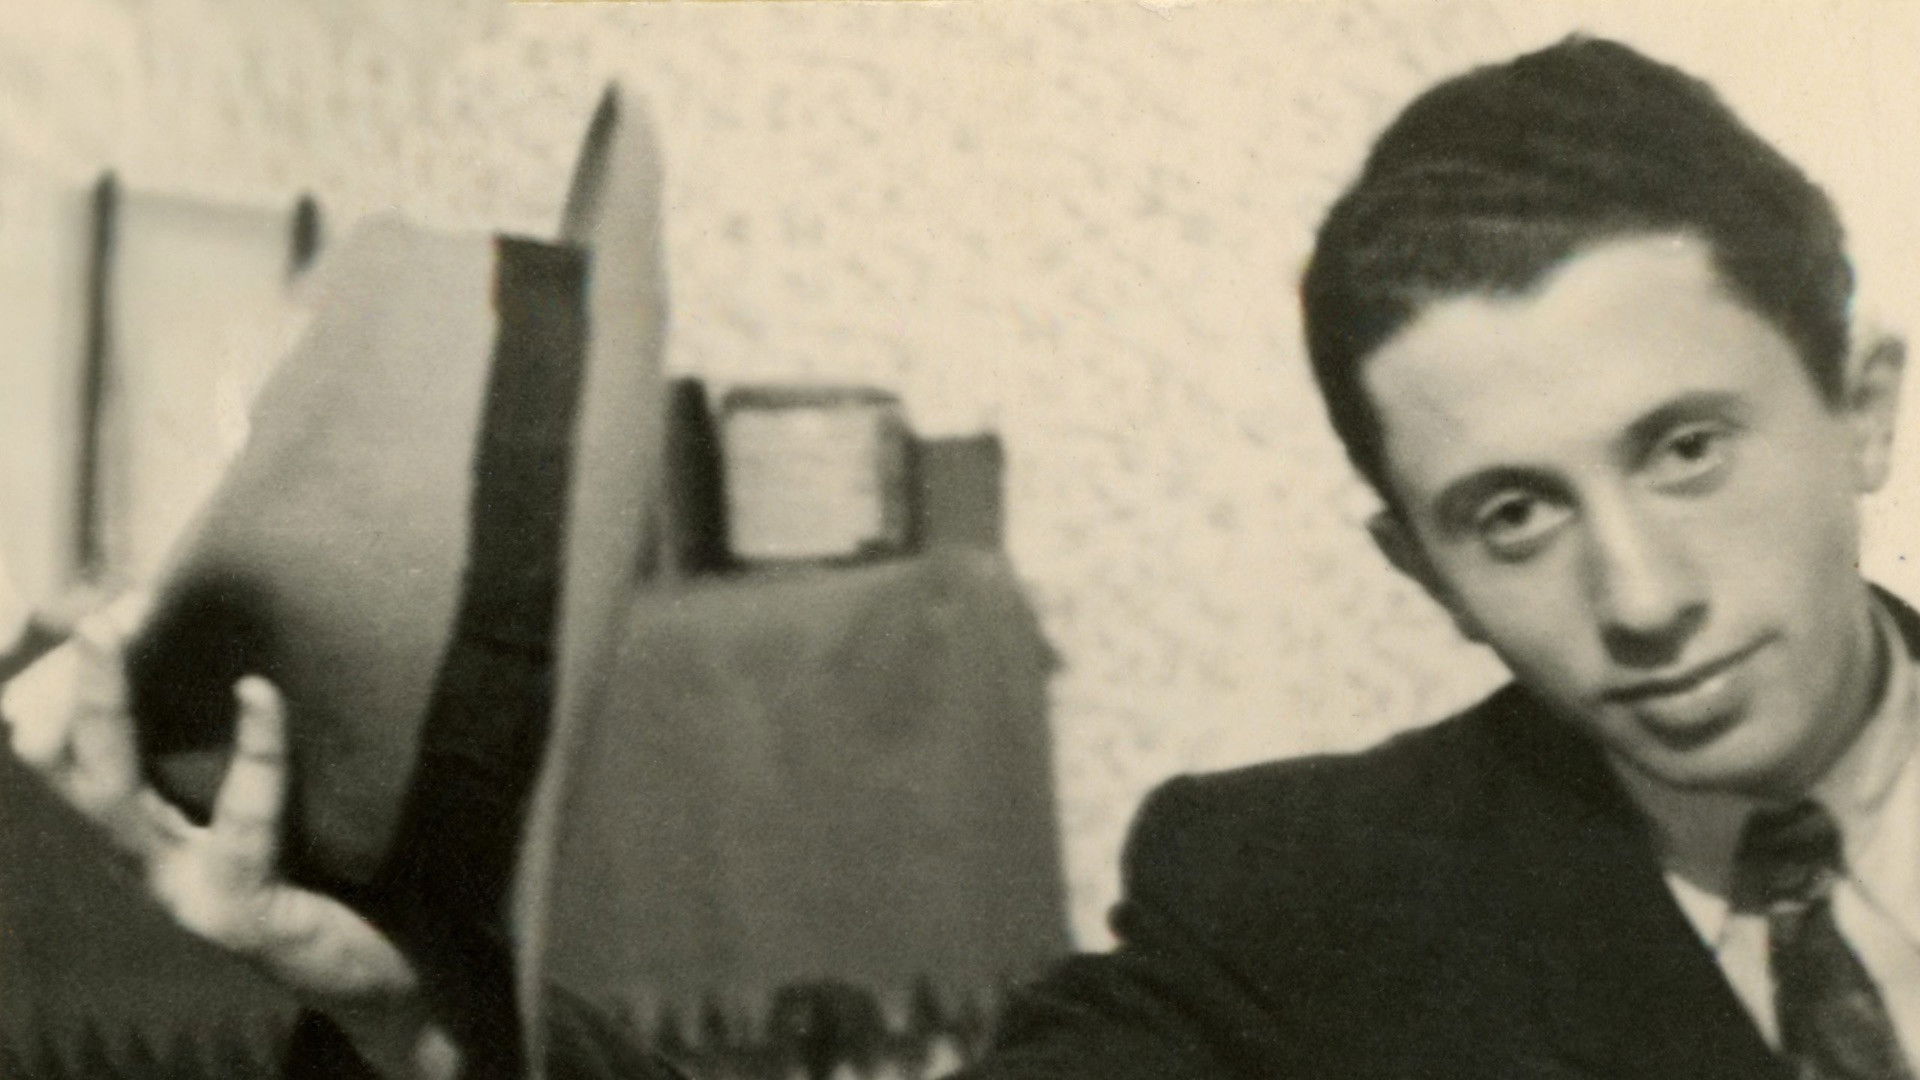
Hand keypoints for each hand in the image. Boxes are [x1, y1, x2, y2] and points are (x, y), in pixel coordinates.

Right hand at [3, 596, 459, 1078]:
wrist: (398, 971)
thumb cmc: (349, 873)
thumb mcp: (286, 802)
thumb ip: (258, 748)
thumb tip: (270, 638)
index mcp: (156, 828)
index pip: (82, 751)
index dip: (82, 681)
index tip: (117, 600)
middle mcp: (150, 861)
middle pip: (73, 764)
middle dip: (78, 684)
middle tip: (95, 611)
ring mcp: (183, 892)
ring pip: (112, 793)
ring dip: (105, 702)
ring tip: (114, 624)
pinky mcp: (236, 916)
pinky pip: (237, 824)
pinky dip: (253, 752)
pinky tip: (262, 695)